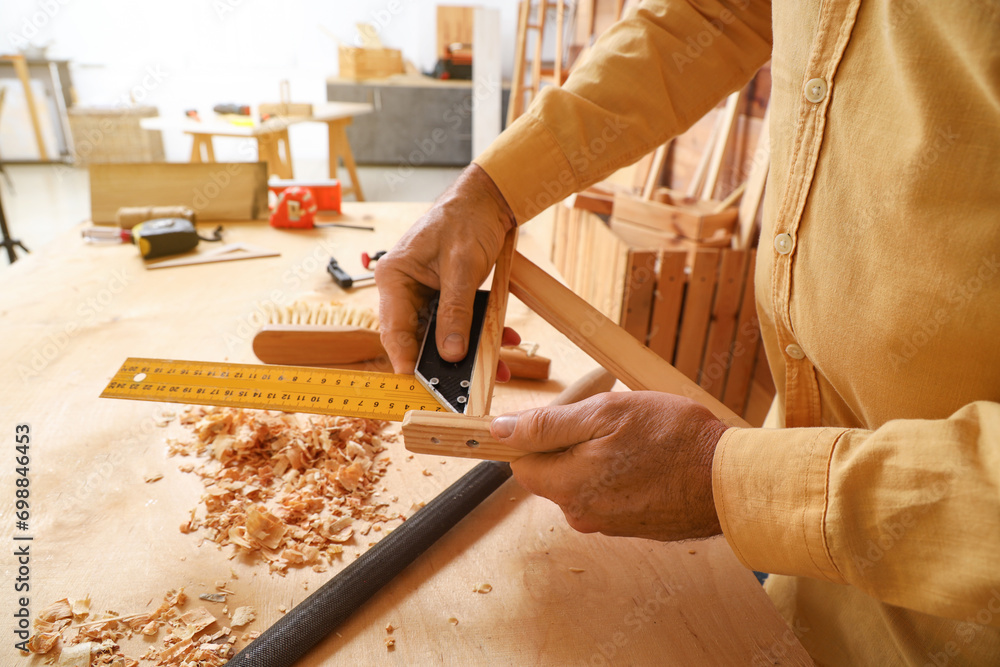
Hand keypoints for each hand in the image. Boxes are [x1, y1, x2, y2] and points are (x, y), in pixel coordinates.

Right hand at [375, 164, 516, 373]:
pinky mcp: (444, 298)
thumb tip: (451, 352)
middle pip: (417, 339)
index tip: (422, 384)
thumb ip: (456, 310)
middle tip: (467, 384)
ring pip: (441, 337)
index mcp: (394, 278)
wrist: (488, 200)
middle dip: (446, 362)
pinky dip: (479, 334)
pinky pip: (457, 325)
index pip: (393, 329)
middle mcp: (404, 290)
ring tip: (499, 364)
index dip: (406, 359)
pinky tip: (505, 340)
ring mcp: (424, 295)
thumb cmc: (466, 219)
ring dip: (469, 351)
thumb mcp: (463, 267)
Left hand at [490, 391, 728, 541]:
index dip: (533, 435)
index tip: (560, 416)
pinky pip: (608, 492)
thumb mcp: (604, 414)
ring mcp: (608, 524)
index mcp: (569, 487)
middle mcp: (582, 514)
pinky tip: (647, 456)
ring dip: (597, 455)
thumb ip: (548, 425)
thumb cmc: (673, 439)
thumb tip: (500, 430)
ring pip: (582, 480)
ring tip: (635, 437)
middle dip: (571, 442)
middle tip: (609, 420)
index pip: (521, 464)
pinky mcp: (631, 525)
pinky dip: (619, 471)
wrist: (731, 481)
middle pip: (552, 472)